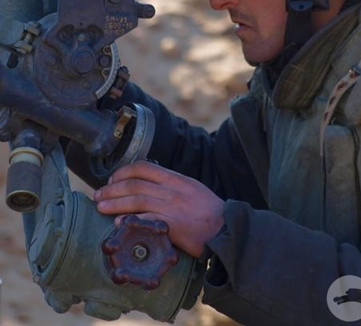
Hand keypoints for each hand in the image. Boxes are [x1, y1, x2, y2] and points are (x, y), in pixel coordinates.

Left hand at [94, 161, 225, 257]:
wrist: (226, 228)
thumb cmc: (210, 212)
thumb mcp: (192, 189)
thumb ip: (172, 186)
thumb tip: (150, 186)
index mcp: (176, 179)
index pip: (145, 167)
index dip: (124, 171)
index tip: (112, 179)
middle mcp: (172, 190)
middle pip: (135, 183)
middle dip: (113, 188)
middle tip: (99, 194)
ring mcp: (172, 207)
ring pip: (136, 199)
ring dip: (114, 203)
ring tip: (100, 207)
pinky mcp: (172, 225)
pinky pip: (146, 220)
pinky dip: (130, 221)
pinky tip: (118, 224)